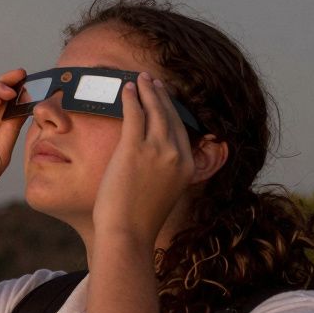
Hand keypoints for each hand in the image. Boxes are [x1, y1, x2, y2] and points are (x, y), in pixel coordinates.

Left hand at [92, 73, 196, 245]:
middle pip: (171, 116)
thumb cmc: (137, 220)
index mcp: (187, 167)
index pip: (182, 130)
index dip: (173, 111)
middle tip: (154, 82)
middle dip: (162, 96)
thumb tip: (154, 162)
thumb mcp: (163, 194)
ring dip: (148, 91)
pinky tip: (126, 89)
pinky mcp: (134, 148)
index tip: (166, 99)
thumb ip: (165, 174)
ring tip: (141, 79)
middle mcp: (177, 155)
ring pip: (155, 111)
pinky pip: (134, 114)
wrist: (127, 233)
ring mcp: (157, 151)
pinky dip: (131, 98)